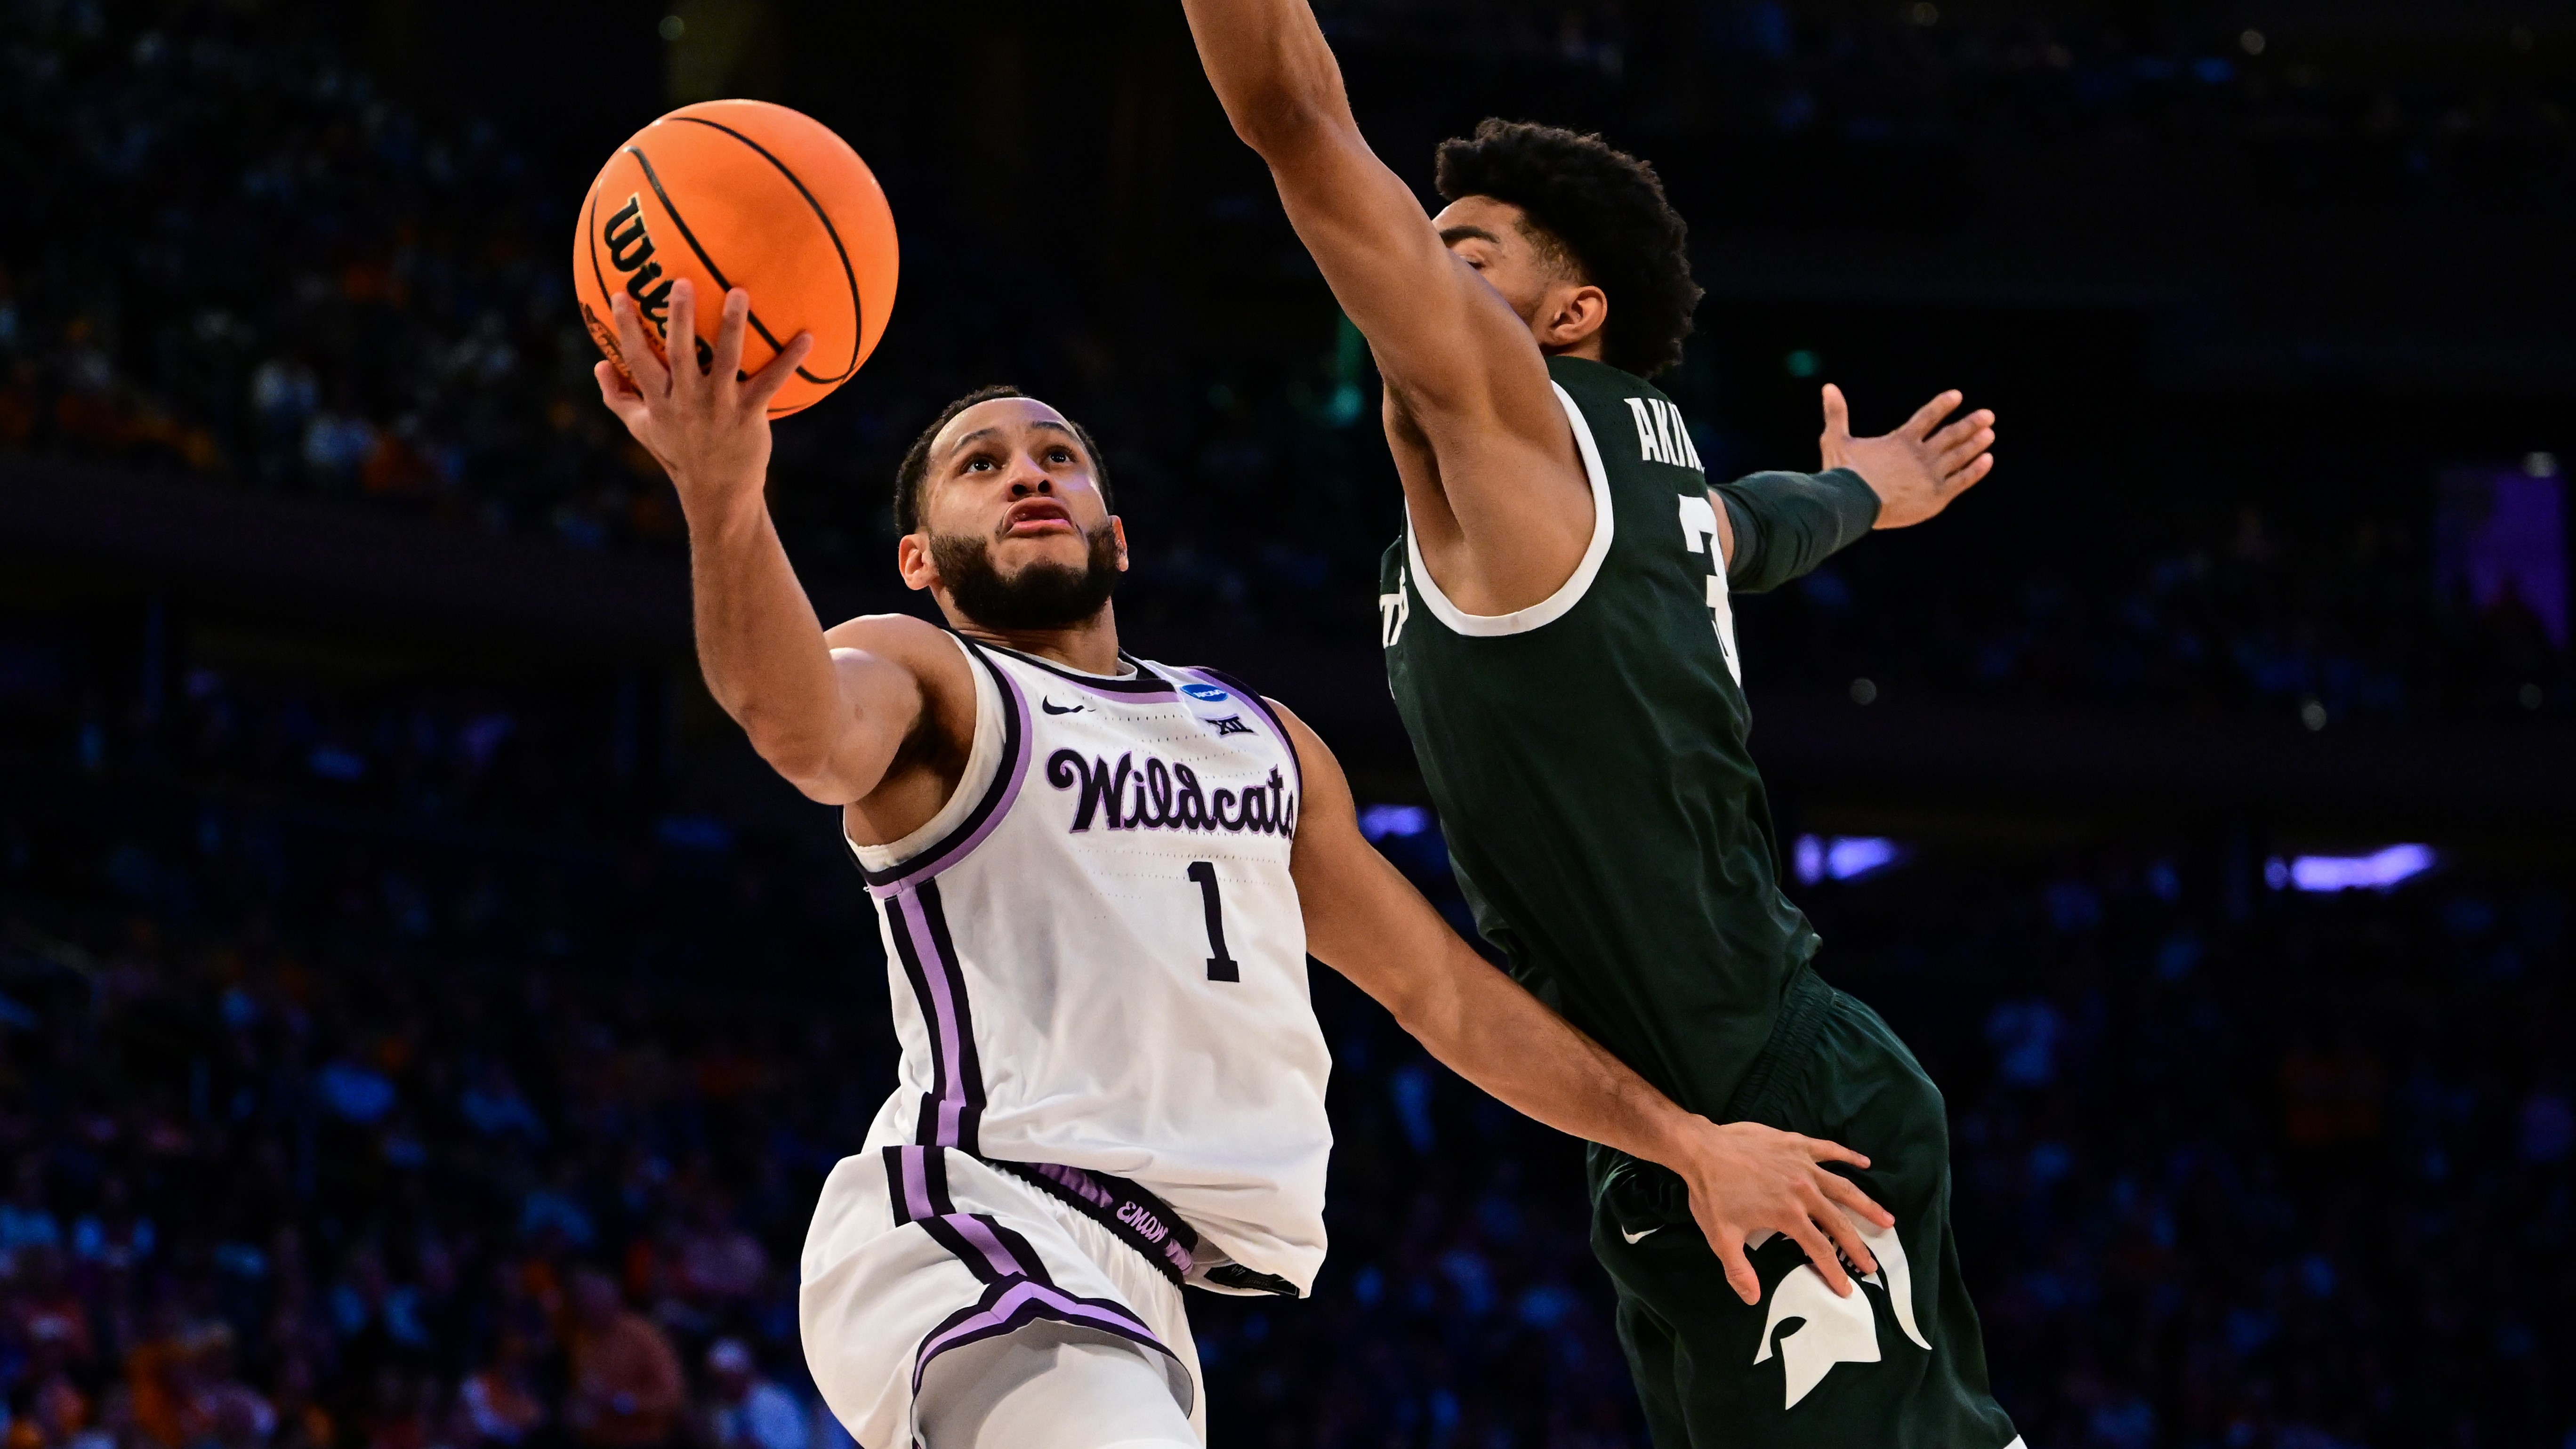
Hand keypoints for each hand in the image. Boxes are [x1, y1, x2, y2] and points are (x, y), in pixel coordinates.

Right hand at [594, 278, 814, 516]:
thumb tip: (598, 364)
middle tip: (681, 281)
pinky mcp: (750, 416)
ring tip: (739, 292)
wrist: (717, 493)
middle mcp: (687, 401)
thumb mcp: (642, 429)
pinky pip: (771, 383)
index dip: (625, 328)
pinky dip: (790, 360)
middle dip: (678, 317)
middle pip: (679, 352)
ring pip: (726, 361)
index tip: (618, 294)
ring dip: (733, 326)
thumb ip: (618, 397)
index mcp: (659, 400)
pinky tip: (808, 337)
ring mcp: (720, 407)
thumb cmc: (678, 455)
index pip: (636, 359)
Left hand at [1665, 1117, 1894, 1304]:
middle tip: (1873, 1264)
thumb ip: (1738, 1270)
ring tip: (1887, 1219)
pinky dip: (1848, 1156)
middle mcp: (1803, 1190)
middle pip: (1839, 1222)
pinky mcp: (1796, 1144)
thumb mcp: (1721, 1237)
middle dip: (1858, 1246)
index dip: (1835, 1271)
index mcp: (1788, 1215)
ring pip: (1843, 1187)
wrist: (1701, 1149)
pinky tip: (1865, 1162)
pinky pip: (1828, 1149)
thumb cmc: (1711, 1194)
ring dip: (1866, 1204)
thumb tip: (1753, 1298)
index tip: (1847, 1288)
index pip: (1820, 1249)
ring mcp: (1802, 1165)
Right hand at [1818, 383, 1994, 529]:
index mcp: (1901, 441)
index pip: (1927, 417)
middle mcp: (1921, 455)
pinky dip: (1975, 470)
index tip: (1958, 395)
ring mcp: (1931, 475)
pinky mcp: (1936, 496)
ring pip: (1960, 455)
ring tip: (1990, 434)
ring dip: (1976, 443)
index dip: (1943, 405)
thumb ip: (1836, 414)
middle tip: (1988, 415)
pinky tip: (1987, 460)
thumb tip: (1828, 387)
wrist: (1853, 503)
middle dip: (1971, 424)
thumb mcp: (1836, 440)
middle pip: (1951, 435)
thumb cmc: (1844, 474)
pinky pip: (1962, 480)